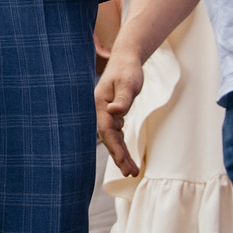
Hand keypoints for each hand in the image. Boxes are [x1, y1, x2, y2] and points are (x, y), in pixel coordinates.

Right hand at [94, 46, 145, 176]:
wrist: (125, 60)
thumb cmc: (127, 70)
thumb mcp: (128, 83)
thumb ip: (122, 98)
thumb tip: (115, 112)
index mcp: (100, 104)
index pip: (107, 130)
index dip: (115, 147)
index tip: (124, 161)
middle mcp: (100, 111)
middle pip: (108, 138)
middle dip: (118, 156)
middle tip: (130, 172)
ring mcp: (106, 114)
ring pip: (112, 138)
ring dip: (121, 154)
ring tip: (132, 171)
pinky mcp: (112, 115)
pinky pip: (116, 134)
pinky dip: (121, 146)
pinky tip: (127, 157)